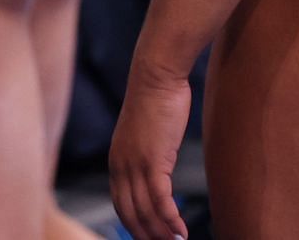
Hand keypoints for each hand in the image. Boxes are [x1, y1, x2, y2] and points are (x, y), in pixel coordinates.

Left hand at [109, 65, 192, 239]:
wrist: (156, 76)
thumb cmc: (155, 102)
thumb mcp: (144, 135)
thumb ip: (145, 156)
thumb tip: (156, 172)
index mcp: (116, 161)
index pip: (121, 205)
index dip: (134, 227)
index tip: (148, 238)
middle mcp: (121, 165)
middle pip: (130, 214)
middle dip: (147, 235)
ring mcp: (135, 163)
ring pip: (146, 210)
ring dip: (162, 232)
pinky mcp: (153, 159)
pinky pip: (161, 199)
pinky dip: (170, 219)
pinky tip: (181, 231)